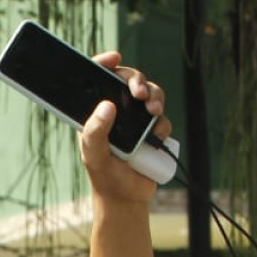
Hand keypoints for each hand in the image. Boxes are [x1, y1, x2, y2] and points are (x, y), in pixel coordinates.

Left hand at [78, 53, 169, 204]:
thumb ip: (95, 132)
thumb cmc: (105, 177)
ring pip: (150, 93)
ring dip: (155, 97)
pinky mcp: (151, 129)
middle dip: (137, 80)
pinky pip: (162, 116)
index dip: (104, 64)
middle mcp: (115, 112)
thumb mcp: (94, 156)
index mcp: (95, 113)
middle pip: (128, 81)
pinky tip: (155, 138)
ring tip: (154, 111)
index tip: (114, 58)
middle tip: (140, 93)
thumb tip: (107, 105)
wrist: (128, 198)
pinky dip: (162, 123)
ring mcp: (135, 120)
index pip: (97, 80)